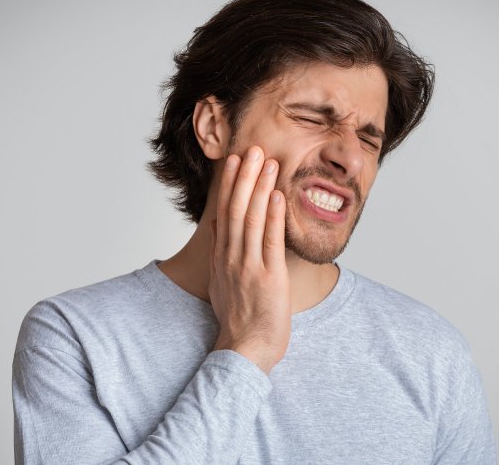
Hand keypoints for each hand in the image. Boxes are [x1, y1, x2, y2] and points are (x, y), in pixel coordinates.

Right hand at [209, 146, 290, 374]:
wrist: (244, 350)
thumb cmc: (238, 320)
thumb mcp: (223, 283)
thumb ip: (223, 253)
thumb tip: (220, 226)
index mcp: (222, 258)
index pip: (224, 213)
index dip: (229, 184)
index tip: (234, 161)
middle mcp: (232, 258)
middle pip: (236, 209)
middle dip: (244, 177)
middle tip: (251, 149)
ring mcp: (249, 266)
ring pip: (252, 219)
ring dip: (260, 188)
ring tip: (267, 162)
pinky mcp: (268, 277)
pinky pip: (270, 242)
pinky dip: (274, 217)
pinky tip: (278, 195)